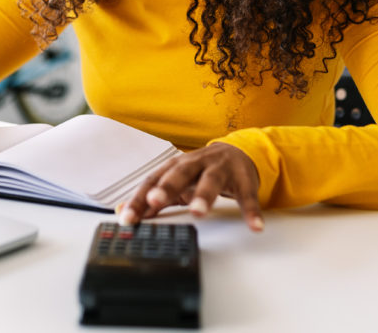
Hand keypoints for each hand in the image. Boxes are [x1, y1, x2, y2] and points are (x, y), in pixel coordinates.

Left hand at [119, 142, 263, 231]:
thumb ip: (151, 197)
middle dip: (166, 187)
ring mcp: (221, 170)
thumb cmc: (200, 171)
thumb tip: (123, 212)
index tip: (127, 217)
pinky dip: (251, 211)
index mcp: (176, 166)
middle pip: (180, 174)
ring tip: (199, 212)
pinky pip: (247, 196)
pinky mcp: (243, 180)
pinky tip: (254, 225)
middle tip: (154, 201)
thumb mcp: (175, 181)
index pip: (153, 181)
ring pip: (211, 181)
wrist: (237, 153)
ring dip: (204, 196)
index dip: (139, 198)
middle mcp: (196, 164)